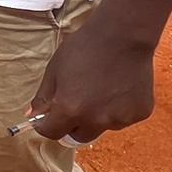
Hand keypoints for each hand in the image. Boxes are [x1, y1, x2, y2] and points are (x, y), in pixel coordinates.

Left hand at [28, 14, 156, 144]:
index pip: (51, 133)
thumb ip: (44, 96)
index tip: (49, 117)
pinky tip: (120, 86)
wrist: (123, 35)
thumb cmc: (84, 48)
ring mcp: (119, 119)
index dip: (47, 125)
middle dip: (73, 125)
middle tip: (77, 103)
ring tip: (103, 88)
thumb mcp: (55, 69)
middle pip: (78, 137)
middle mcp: (95, 120)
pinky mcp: (139, 114)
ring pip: (102, 127)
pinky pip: (123, 118)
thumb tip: (32, 116)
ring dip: (98, 116)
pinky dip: (119, 108)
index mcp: (69, 109)